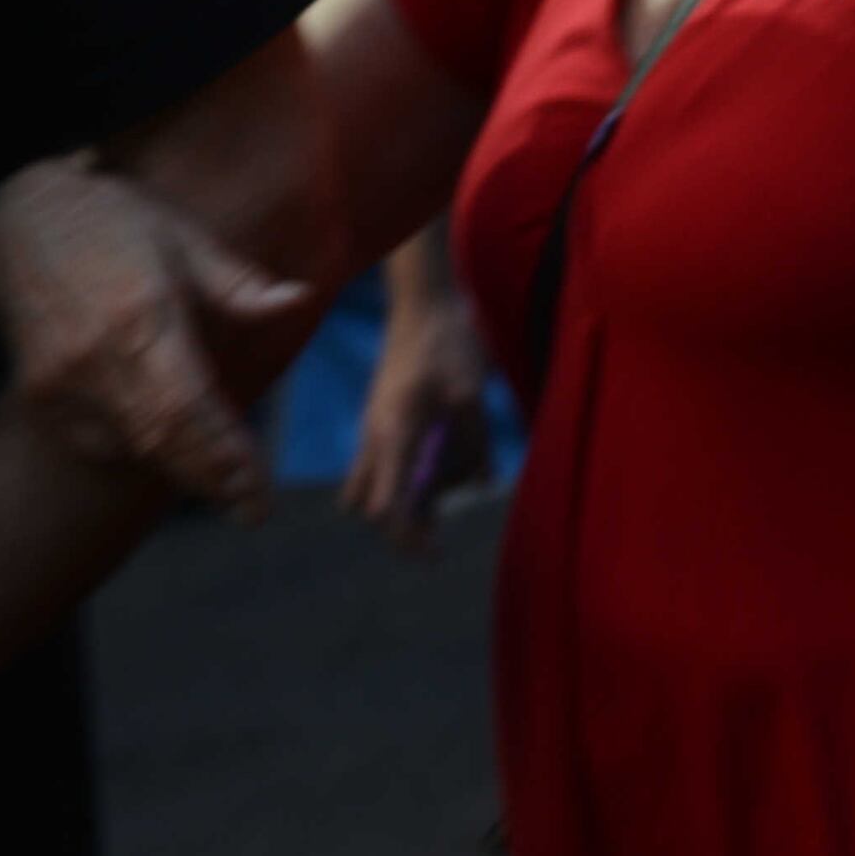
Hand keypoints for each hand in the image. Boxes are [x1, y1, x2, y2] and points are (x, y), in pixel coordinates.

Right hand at [0, 156, 299, 512]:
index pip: (189, 407)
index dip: (224, 454)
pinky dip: (135, 450)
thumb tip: (300, 299)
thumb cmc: (113, 220)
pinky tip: (169, 453)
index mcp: (140, 318)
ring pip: (129, 445)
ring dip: (179, 469)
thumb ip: (238, 283)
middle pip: (161, 440)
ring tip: (226, 488)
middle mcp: (95, 359)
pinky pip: (93, 439)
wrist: (18, 218)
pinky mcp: (37, 392)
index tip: (256, 490)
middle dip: (211, 479)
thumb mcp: (183, 237)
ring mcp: (59, 381)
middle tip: (252, 509)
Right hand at [339, 269, 489, 550]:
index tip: (431, 554)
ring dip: (406, 499)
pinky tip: (447, 467)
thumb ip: (475, 441)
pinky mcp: (383, 420)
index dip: (406, 536)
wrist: (424, 302)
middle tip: (436, 540)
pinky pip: (387, 464)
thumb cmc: (449, 342)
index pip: (387, 504)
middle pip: (370, 504)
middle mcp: (376, 436)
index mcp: (395, 431)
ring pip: (374, 486)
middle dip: (399, 526)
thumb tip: (484, 483)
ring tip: (444, 496)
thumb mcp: (472, 392)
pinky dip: (409, 476)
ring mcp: (375, 428)